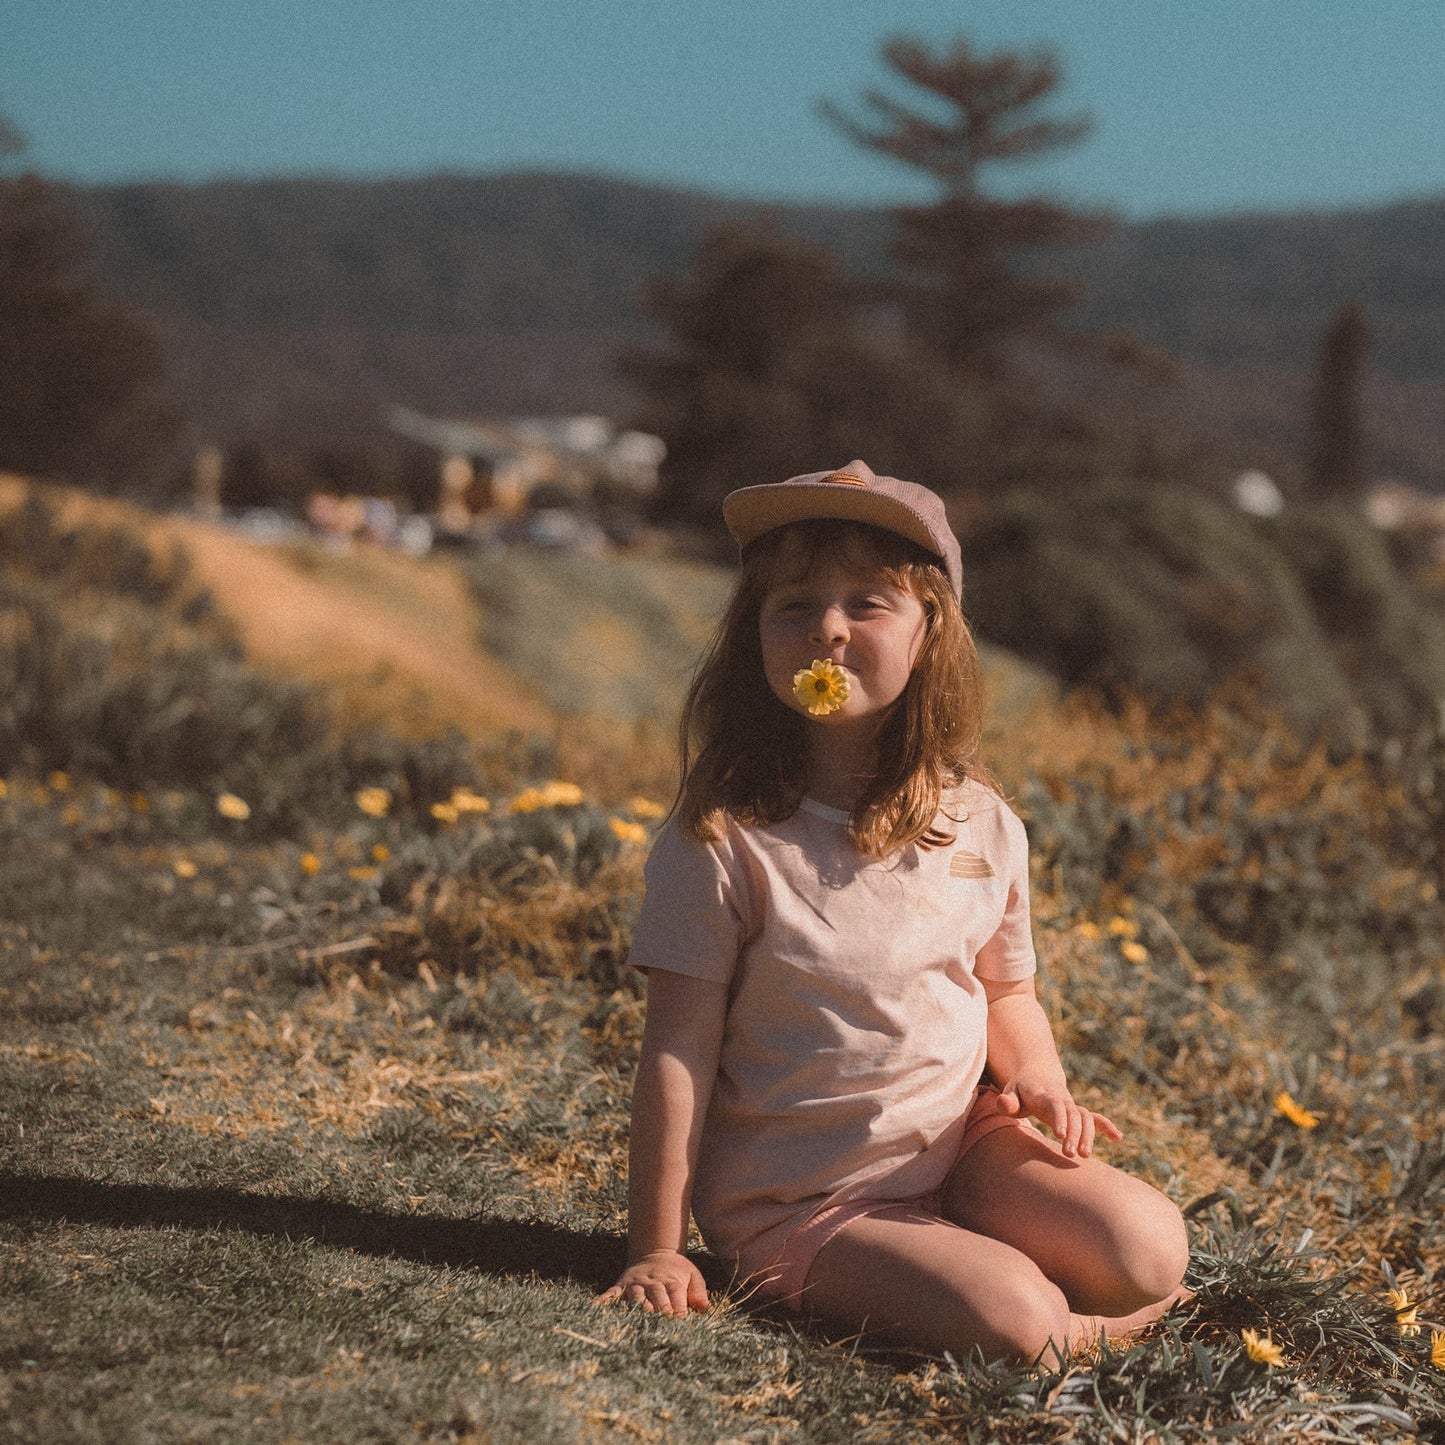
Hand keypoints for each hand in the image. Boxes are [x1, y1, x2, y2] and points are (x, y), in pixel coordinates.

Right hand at [592, 1249, 709, 1316]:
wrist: (655, 1252)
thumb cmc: (676, 1271)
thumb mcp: (692, 1275)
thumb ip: (698, 1291)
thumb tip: (703, 1307)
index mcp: (671, 1280)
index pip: (676, 1294)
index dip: (679, 1308)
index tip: (681, 1322)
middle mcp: (652, 1282)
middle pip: (656, 1296)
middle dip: (659, 1310)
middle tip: (662, 1326)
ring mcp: (635, 1284)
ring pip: (635, 1297)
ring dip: (637, 1308)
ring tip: (637, 1322)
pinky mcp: (621, 1286)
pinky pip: (611, 1294)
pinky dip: (603, 1301)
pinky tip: (595, 1309)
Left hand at [995, 1079, 1122, 1159]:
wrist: (1036, 1076)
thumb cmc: (1019, 1091)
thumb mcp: (1009, 1093)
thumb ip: (1007, 1101)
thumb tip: (1002, 1103)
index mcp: (1042, 1094)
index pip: (1054, 1104)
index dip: (1059, 1118)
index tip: (1061, 1135)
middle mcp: (1060, 1098)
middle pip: (1073, 1113)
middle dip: (1074, 1133)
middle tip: (1069, 1154)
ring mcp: (1071, 1105)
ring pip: (1085, 1117)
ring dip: (1087, 1135)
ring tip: (1084, 1156)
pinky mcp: (1077, 1112)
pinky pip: (1095, 1118)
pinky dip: (1106, 1126)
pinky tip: (1118, 1137)